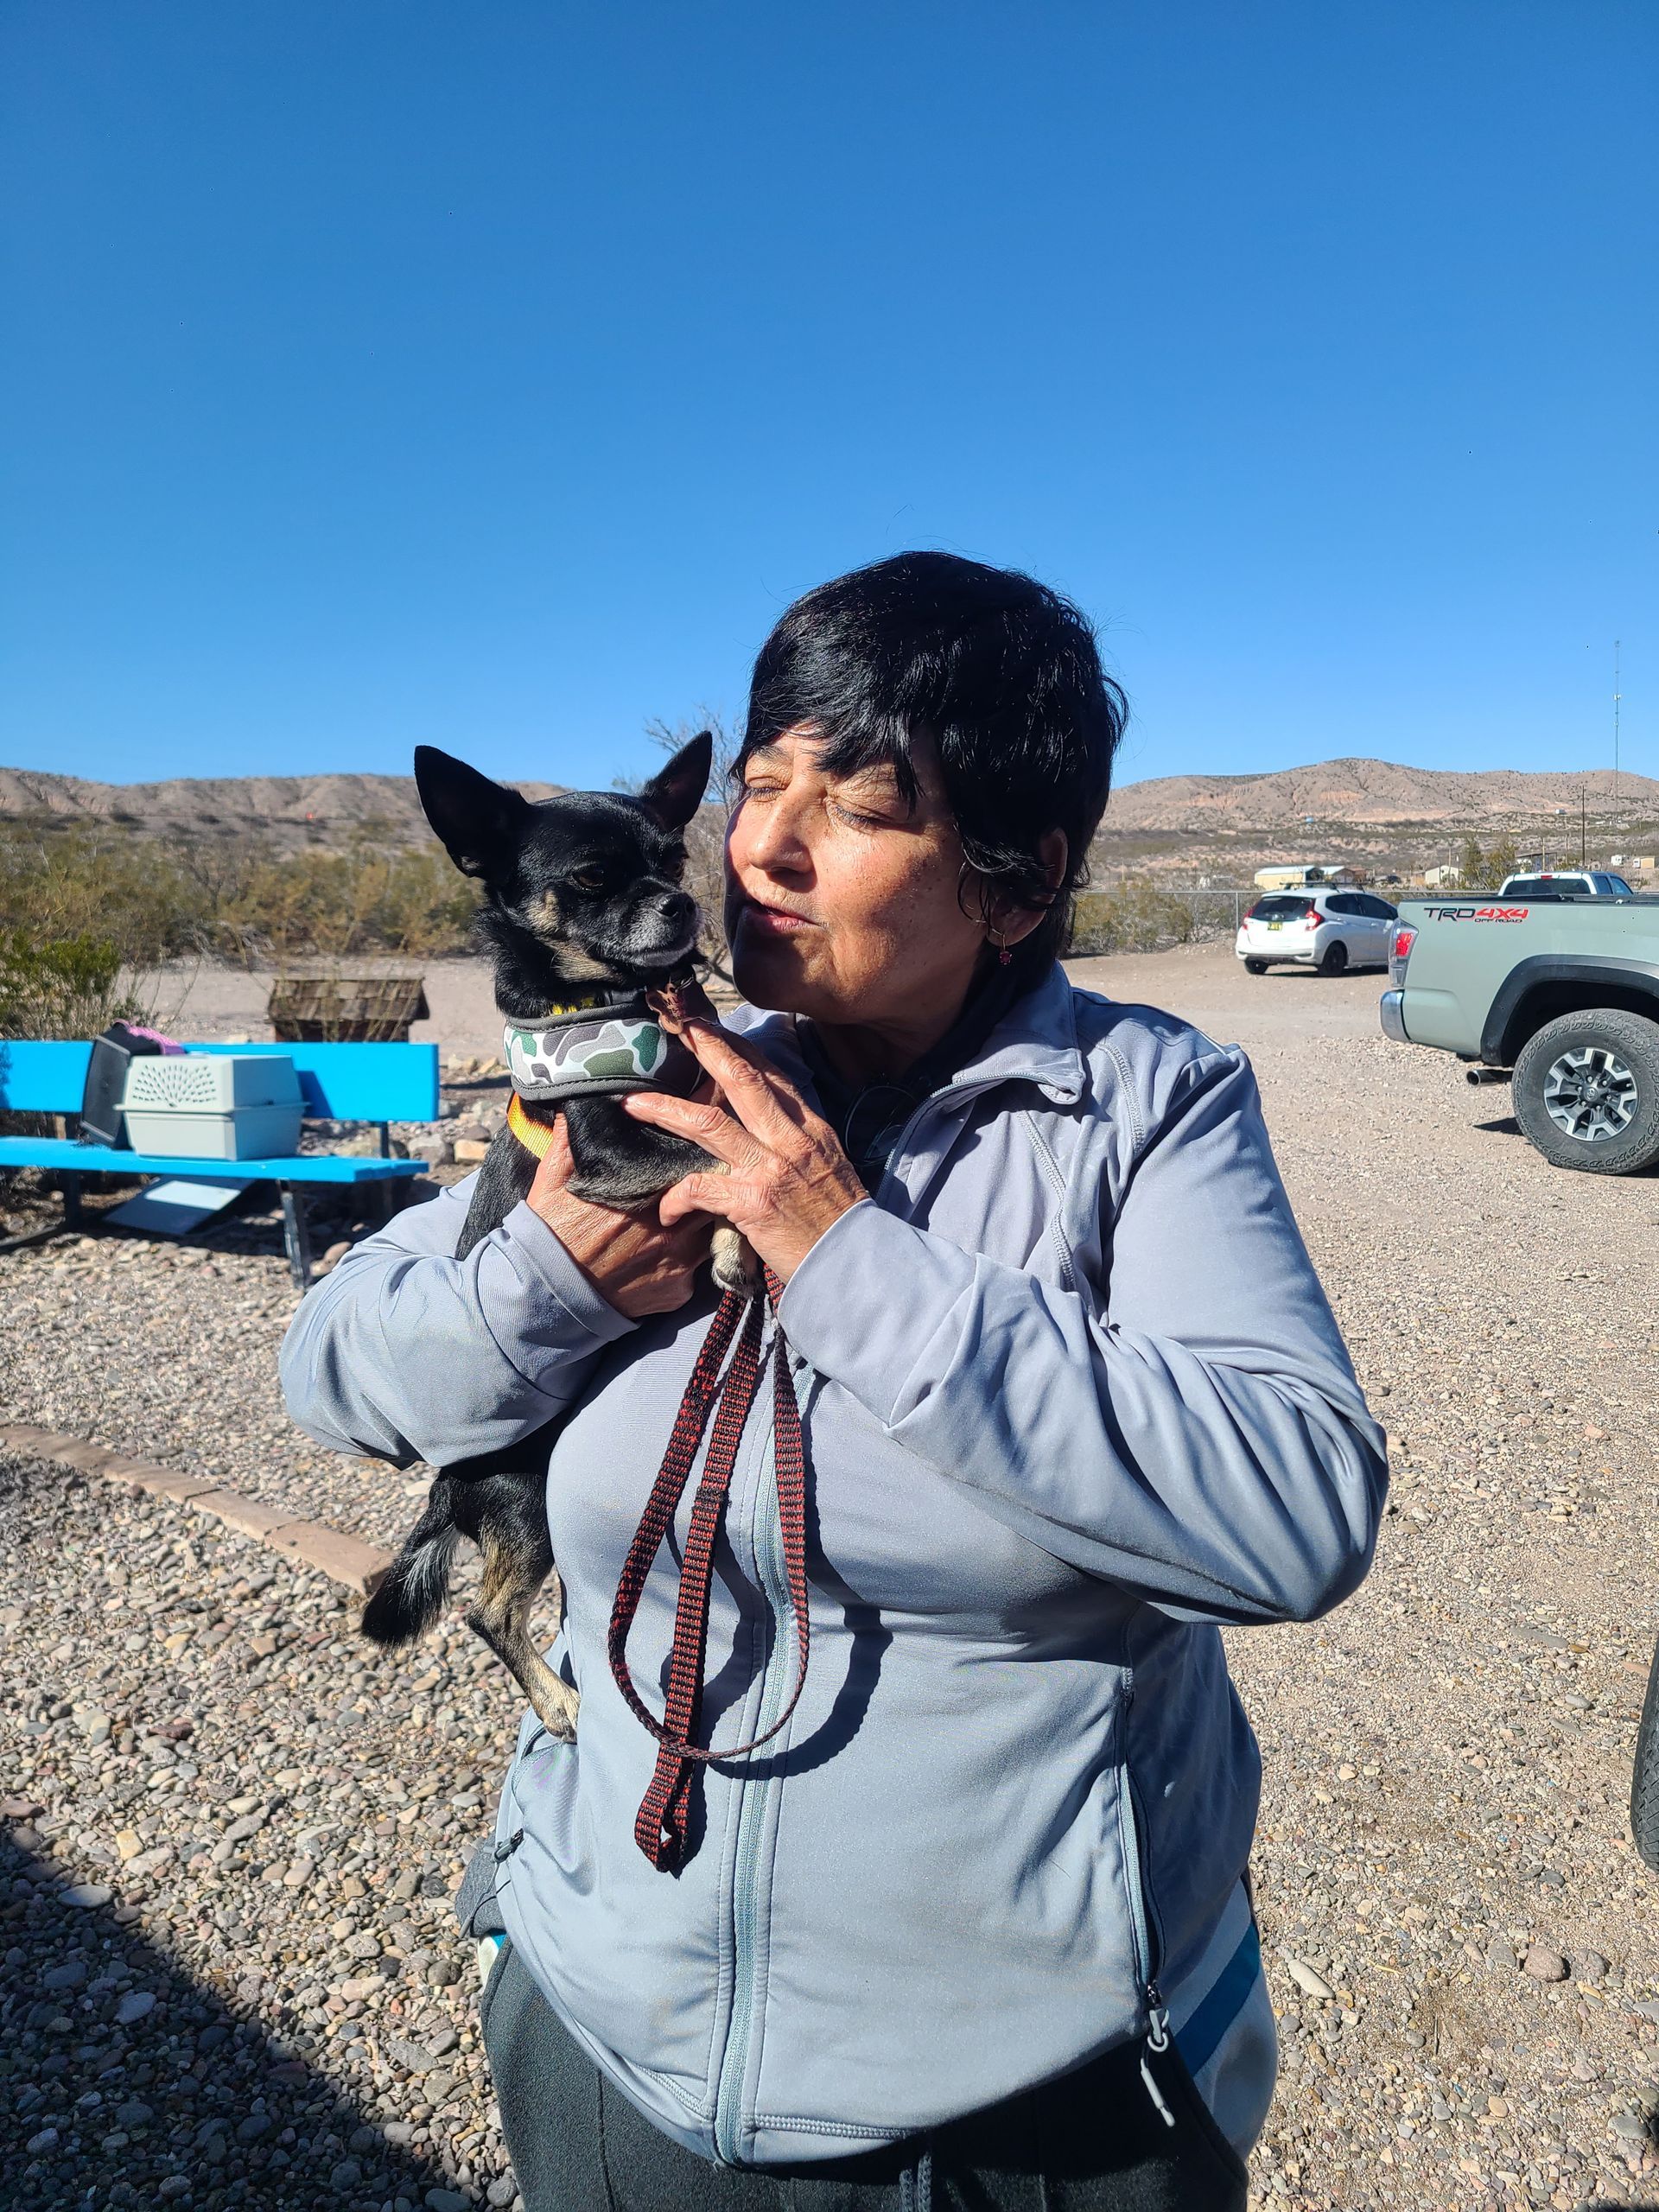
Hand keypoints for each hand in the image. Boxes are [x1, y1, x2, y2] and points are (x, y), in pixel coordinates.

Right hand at [525, 1113, 712, 1317]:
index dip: (700, 1146)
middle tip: (698, 1180)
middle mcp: (674, 1224)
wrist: (548, 1291)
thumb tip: (580, 1106)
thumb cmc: (551, 1231)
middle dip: (710, 1185)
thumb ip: (572, 1137)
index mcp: (648, 1189)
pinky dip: (685, 1261)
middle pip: (713, 1195)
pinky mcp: (680, 1290)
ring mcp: (682, 1260)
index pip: (694, 1157)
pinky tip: (664, 1256)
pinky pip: (695, 1270)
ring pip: (711, 1231)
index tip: (699, 1137)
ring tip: (684, 1217)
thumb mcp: (554, 1176)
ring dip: (702, 1222)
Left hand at [620, 1022, 865, 1283]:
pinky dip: (677, 1197)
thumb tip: (766, 1126)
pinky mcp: (754, 1203)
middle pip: (741, 1080)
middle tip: (676, 1029)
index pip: (770, 1074)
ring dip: (666, 1110)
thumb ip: (797, 1142)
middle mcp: (791, 1139)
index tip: (709, 1028)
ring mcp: (771, 1168)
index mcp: (810, 1128)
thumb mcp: (828, 1167)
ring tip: (634, 1103)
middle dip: (706, 1049)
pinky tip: (665, 1209)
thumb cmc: (838, 1221)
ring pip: (710, 1123)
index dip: (737, 1047)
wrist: (855, 1264)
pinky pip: (701, 1188)